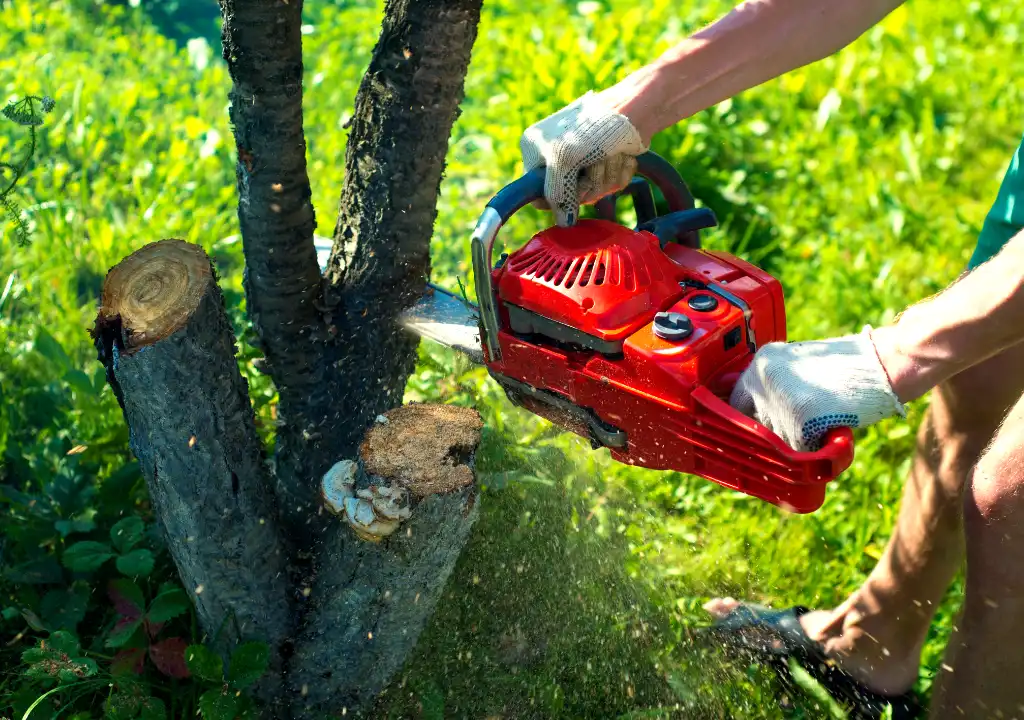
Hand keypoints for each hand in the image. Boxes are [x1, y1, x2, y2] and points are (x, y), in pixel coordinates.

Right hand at [520, 91, 647, 225]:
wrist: (635, 107)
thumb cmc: (594, 129)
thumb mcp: (564, 161)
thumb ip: (558, 194)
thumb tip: (563, 223)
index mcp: (536, 149)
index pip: (537, 192)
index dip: (556, 200)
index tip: (572, 193)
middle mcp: (557, 155)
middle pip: (571, 196)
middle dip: (590, 183)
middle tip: (595, 163)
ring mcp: (584, 160)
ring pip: (595, 191)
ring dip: (608, 175)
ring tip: (611, 153)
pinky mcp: (607, 162)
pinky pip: (612, 184)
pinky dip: (620, 171)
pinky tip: (622, 155)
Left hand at [729, 327, 905, 451]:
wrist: (884, 363)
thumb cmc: (847, 368)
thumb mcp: (799, 367)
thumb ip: (774, 386)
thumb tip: (747, 413)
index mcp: (761, 363)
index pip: (735, 402)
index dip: (749, 420)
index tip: (758, 431)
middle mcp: (763, 379)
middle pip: (753, 424)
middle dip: (773, 434)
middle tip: (797, 431)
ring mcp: (778, 399)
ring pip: (775, 441)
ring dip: (796, 442)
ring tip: (822, 423)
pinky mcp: (799, 419)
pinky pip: (798, 450)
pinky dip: (815, 448)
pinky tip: (832, 430)